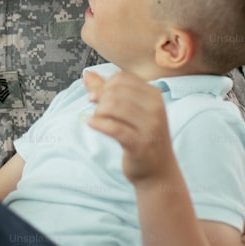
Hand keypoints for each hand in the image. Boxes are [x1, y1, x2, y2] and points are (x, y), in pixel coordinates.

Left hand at [82, 70, 174, 184]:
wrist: (158, 171)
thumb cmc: (141, 137)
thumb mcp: (128, 111)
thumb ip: (107, 92)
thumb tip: (86, 74)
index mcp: (154, 95)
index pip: (122, 78)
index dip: (105, 86)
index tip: (99, 98)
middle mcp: (156, 108)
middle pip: (116, 91)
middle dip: (100, 99)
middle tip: (98, 112)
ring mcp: (150, 126)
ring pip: (113, 107)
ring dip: (98, 112)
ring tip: (96, 119)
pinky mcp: (140, 143)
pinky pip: (113, 128)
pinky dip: (97, 124)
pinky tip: (90, 123)